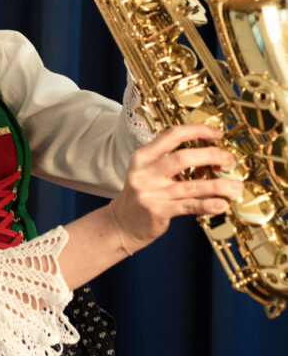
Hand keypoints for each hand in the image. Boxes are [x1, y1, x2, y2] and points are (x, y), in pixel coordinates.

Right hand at [109, 124, 242, 251]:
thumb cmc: (141, 196)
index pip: (173, 135)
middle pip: (183, 157)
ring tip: (236, 186)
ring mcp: (151, 193)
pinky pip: (189, 206)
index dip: (198, 131)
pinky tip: (222, 204)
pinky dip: (208, 204)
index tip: (218, 134)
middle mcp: (145, 173)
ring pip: (192, 186)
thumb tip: (209, 156)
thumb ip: (170, 162)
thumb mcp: (148, 172)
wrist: (121, 224)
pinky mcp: (157, 211)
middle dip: (212, 156)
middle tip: (228, 160)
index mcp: (142, 157)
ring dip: (219, 185)